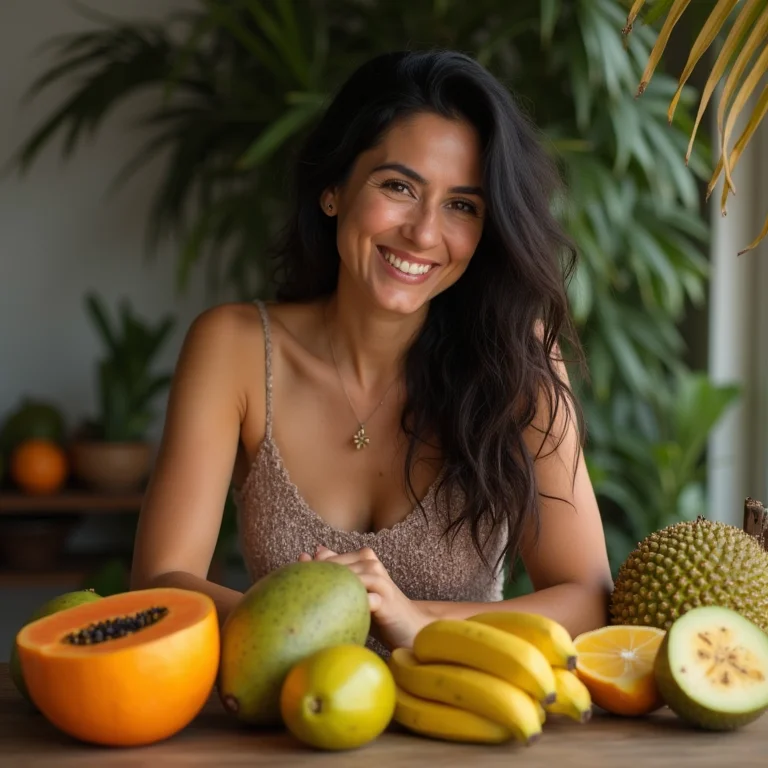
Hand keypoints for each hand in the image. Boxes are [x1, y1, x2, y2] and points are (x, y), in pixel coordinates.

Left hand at [298, 545, 433, 649]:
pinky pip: (364, 600)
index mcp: (363, 558)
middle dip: (315, 580)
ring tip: (309, 605)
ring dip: (328, 592)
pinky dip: (349, 607)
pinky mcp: (386, 600)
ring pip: (347, 579)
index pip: (328, 560)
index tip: (290, 583)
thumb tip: (309, 552)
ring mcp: (380, 580)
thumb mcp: (355, 590)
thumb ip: (336, 570)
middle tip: (295, 596)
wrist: (411, 627)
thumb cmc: (379, 608)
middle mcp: (371, 564)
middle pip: (334, 568)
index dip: (310, 570)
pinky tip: (335, 620)